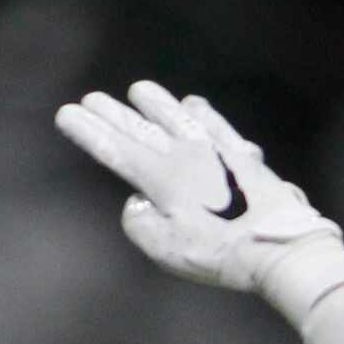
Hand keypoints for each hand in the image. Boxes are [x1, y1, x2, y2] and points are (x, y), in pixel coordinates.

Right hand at [55, 82, 343, 303]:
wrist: (278, 246)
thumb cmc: (221, 255)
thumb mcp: (168, 252)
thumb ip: (141, 226)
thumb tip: (137, 203)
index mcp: (161, 180)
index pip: (115, 151)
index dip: (88, 133)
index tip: (66, 114)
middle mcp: (184, 157)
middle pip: (140, 130)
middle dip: (111, 115)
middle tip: (89, 99)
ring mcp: (215, 152)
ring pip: (176, 119)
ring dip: (155, 103)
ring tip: (137, 89)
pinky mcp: (242, 157)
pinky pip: (217, 127)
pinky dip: (202, 114)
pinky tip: (194, 105)